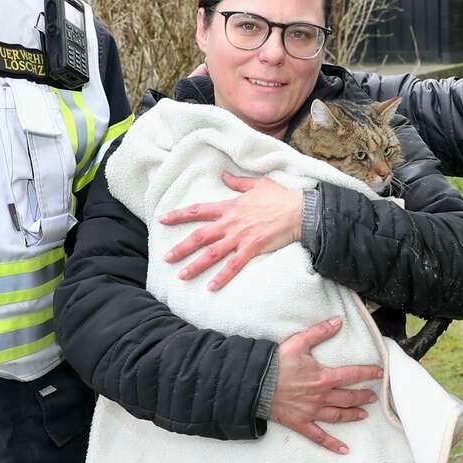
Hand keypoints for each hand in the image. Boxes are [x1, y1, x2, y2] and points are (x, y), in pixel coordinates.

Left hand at [160, 173, 303, 290]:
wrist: (299, 211)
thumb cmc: (280, 197)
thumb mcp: (257, 184)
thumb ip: (238, 183)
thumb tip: (224, 175)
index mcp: (229, 207)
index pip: (198, 210)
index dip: (179, 215)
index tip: (162, 219)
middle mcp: (230, 223)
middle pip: (200, 236)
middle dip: (181, 247)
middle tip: (166, 257)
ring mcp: (240, 237)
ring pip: (212, 253)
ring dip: (195, 265)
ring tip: (181, 276)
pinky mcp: (252, 248)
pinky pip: (233, 266)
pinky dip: (222, 277)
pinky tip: (210, 287)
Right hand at [269, 316, 381, 454]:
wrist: (255, 384)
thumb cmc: (277, 363)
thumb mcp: (299, 342)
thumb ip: (320, 332)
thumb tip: (338, 320)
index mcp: (324, 377)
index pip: (353, 374)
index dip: (368, 373)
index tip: (380, 372)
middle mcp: (322, 397)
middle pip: (349, 397)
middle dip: (363, 396)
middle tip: (374, 396)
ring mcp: (312, 412)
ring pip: (339, 415)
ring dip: (353, 415)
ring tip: (364, 415)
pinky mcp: (301, 424)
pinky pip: (320, 436)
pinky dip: (332, 444)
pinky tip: (344, 450)